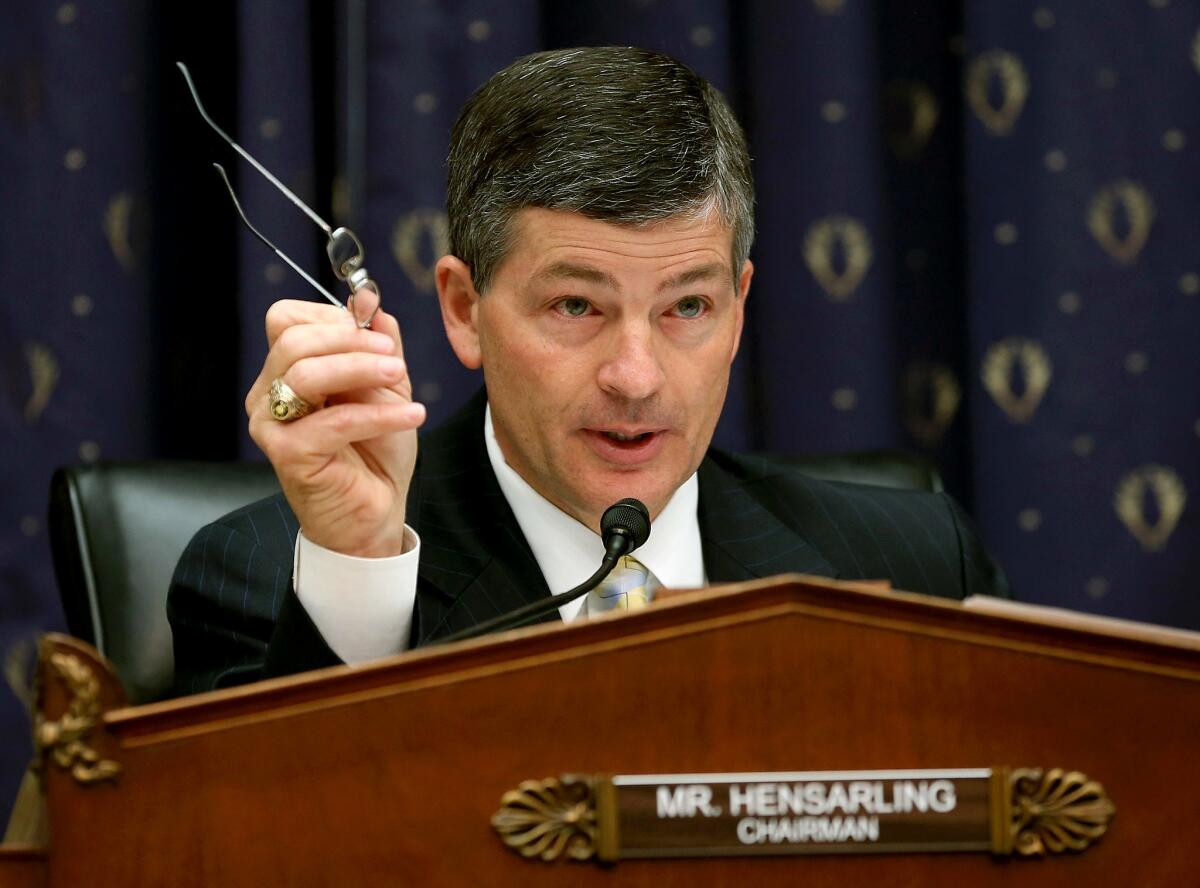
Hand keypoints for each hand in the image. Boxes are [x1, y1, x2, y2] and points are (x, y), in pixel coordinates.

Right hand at [247, 300, 425, 557]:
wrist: (377, 509)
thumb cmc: (376, 450)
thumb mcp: (386, 387)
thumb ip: (379, 343)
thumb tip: (369, 297)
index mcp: (287, 370)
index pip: (286, 319)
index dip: (332, 317)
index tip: (378, 333)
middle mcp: (269, 393)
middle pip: (292, 340)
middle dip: (349, 339)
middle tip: (392, 356)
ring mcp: (271, 424)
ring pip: (305, 374)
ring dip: (359, 368)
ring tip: (400, 377)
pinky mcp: (287, 455)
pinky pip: (331, 422)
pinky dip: (377, 415)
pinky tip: (413, 416)